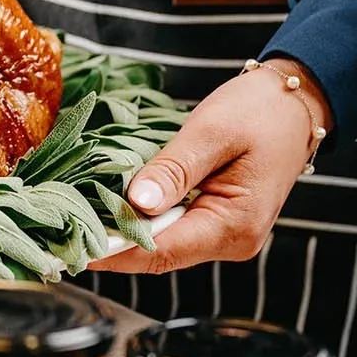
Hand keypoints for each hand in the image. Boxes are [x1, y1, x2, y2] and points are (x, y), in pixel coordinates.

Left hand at [91, 58, 331, 273]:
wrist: (295, 103)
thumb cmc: (261, 111)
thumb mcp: (213, 132)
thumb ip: (174, 170)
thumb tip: (137, 204)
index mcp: (234, 226)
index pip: (160, 251)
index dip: (113, 250)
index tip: (69, 245)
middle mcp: (230, 242)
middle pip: (157, 254)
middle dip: (111, 241)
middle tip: (60, 227)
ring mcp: (223, 236)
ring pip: (160, 243)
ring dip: (123, 229)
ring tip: (76, 214)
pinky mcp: (214, 223)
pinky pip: (170, 229)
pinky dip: (141, 218)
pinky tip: (111, 204)